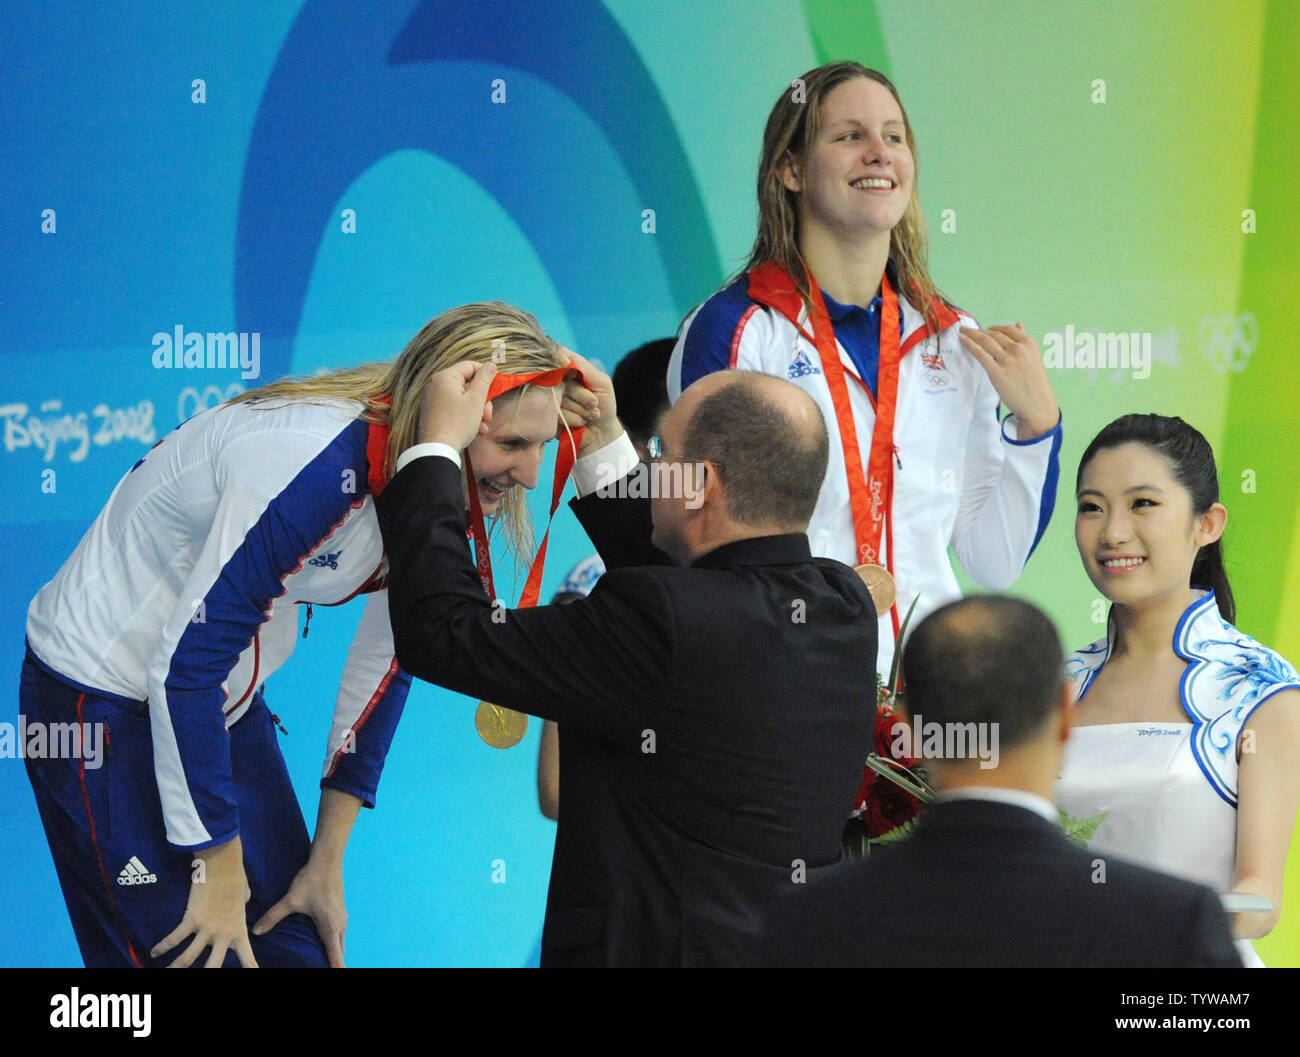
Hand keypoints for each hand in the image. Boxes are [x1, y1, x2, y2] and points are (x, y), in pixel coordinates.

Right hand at [152, 836, 257, 967]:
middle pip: (213, 967)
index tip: (254, 976)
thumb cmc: (236, 878)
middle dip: (207, 977)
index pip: (247, 957)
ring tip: (167, 973)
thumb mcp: (244, 897)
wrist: (223, 865)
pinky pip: (174, 938)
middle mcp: (222, 935)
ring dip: (175, 967)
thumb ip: (241, 908)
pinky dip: (162, 946)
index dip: (251, 969)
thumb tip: (241, 904)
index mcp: (238, 931)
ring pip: (188, 958)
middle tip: (198, 983)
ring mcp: (206, 929)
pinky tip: (154, 952)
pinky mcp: (191, 920)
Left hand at [253, 856, 347, 966]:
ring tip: (325, 963)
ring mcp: (342, 916)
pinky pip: (340, 932)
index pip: (335, 955)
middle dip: (334, 963)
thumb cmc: (312, 879)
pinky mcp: (340, 910)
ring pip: (341, 941)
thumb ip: (273, 916)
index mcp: (330, 926)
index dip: (336, 968)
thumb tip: (256, 931)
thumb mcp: (291, 899)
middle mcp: (340, 924)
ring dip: (335, 952)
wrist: (328, 859)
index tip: (336, 975)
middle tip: (327, 970)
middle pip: (340, 951)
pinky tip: (325, 941)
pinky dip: (335, 941)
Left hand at [415, 361, 497, 449]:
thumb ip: (484, 379)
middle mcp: (436, 385)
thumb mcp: (476, 400)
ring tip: (482, 427)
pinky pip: (454, 408)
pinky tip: (475, 430)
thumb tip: (490, 365)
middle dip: (482, 400)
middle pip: (467, 385)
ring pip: (462, 399)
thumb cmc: (457, 424)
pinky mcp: (433, 412)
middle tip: (488, 415)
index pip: (470, 366)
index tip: (496, 386)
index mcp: (445, 377)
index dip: (486, 375)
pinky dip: (465, 417)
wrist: (437, 450)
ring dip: (476, 411)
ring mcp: (433, 399)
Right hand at [558, 348, 622, 454]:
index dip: (562, 363)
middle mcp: (556, 381)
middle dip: (582, 395)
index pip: (556, 356)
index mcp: (568, 368)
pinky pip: (558, 413)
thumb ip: (582, 366)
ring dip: (581, 409)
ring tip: (590, 414)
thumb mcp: (601, 381)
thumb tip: (561, 355)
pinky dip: (575, 419)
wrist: (601, 432)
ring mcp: (549, 398)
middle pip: (560, 380)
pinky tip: (581, 422)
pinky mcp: (546, 415)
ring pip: (560, 398)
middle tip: (594, 403)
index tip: (576, 376)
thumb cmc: (604, 404)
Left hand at [958, 323, 1059, 439]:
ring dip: (971, 334)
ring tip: (962, 331)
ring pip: (985, 341)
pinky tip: (962, 340)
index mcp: (1029, 343)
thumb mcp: (1034, 357)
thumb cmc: (1035, 383)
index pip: (1007, 328)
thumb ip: (1024, 340)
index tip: (983, 329)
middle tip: (967, 329)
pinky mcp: (997, 372)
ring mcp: (1008, 360)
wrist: (1037, 405)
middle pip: (994, 334)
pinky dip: (969, 344)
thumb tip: (1018, 324)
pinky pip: (980, 353)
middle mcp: (1019, 349)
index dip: (992, 327)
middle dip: (978, 330)